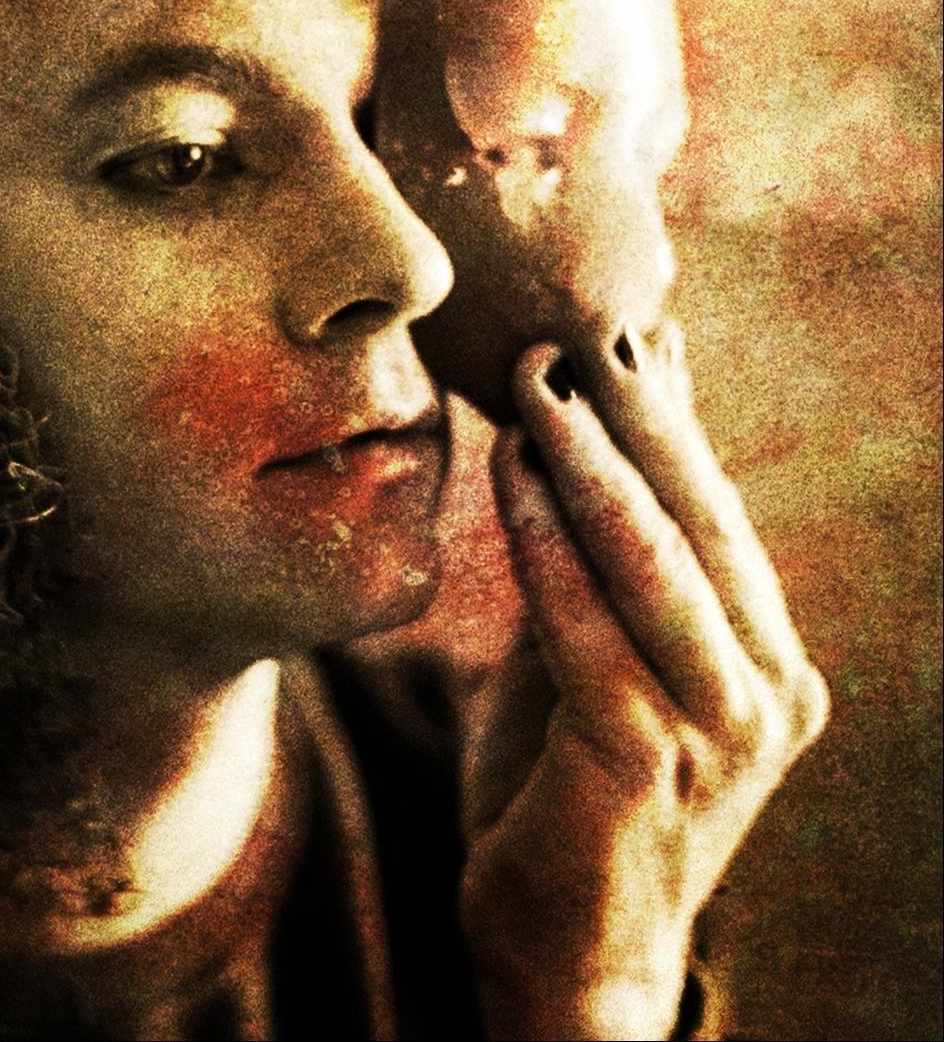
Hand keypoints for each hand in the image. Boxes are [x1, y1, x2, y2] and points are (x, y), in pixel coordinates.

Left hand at [458, 322, 829, 1039]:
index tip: (626, 330)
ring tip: (537, 379)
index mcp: (765, 658)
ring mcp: (718, 734)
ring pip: (653, 561)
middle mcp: (767, 689)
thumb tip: (585, 448)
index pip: (714, 510)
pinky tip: (511, 474)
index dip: (668, 417)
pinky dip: (546, 544)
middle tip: (571, 330)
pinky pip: (588, 629)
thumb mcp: (595, 655)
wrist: (563, 949)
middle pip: (697, 519)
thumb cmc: (564, 786)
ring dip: (590, 462)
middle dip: (632, 418)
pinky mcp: (645, 766)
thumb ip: (604, 567)